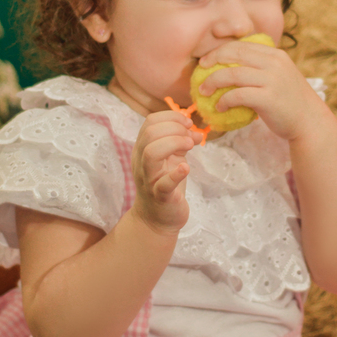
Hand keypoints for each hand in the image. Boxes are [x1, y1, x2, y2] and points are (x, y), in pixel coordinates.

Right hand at [131, 110, 199, 234]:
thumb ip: (181, 143)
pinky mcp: (159, 196)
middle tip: (190, 138)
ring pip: (151, 153)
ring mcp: (148, 179)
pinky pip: (164, 184)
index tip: (188, 124)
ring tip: (190, 147)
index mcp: (142, 149)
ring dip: (174, 143)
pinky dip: (176, 174)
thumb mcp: (172, 159)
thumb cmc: (164, 184)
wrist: (157, 219)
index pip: (149, 122)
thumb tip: (196, 131)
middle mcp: (141, 161)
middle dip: (174, 128)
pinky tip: (186, 168)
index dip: (171, 117)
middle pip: (149, 134)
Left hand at [195, 39, 324, 141]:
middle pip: (234, 54)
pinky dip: (224, 100)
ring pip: (232, 74)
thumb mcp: (279, 76)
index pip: (241, 45)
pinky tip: (219, 107)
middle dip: (212, 61)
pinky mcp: (268, 98)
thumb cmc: (289, 101)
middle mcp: (274, 63)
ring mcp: (272, 80)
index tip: (206, 61)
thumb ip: (261, 67)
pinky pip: (237, 95)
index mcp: (275, 54)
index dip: (220, 51)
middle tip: (200, 72)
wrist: (309, 122)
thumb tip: (229, 66)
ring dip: (213, 82)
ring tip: (204, 91)